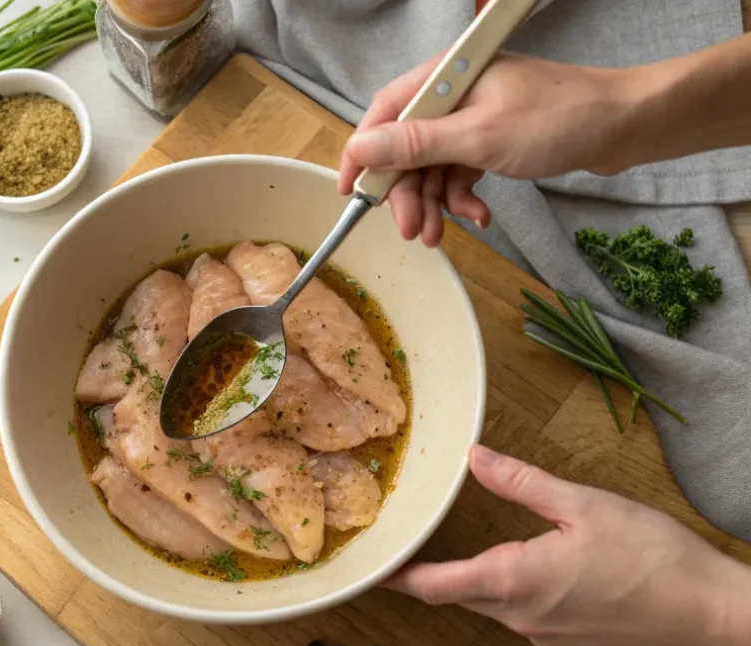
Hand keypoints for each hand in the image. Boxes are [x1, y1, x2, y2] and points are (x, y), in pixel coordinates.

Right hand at [338, 52, 639, 245]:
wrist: (623, 126)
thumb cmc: (557, 120)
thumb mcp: (478, 137)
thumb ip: (416, 143)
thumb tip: (361, 147)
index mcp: (445, 79)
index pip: (385, 113)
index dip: (363, 153)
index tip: (352, 191)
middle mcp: (454, 95)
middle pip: (407, 147)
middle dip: (406, 193)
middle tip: (412, 231)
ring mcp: (474, 117)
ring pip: (432, 165)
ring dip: (434, 202)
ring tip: (441, 235)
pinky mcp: (492, 138)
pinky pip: (460, 170)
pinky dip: (463, 196)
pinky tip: (479, 214)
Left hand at [384, 446, 750, 645]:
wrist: (710, 614)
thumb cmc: (654, 560)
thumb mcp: (582, 505)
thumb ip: (520, 482)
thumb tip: (475, 458)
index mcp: (516, 580)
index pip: (436, 585)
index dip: (398, 577)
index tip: (372, 567)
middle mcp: (521, 614)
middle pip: (456, 594)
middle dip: (429, 573)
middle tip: (409, 545)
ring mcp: (543, 631)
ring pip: (488, 602)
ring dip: (469, 579)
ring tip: (457, 549)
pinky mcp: (564, 636)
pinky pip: (519, 611)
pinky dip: (505, 587)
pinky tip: (522, 564)